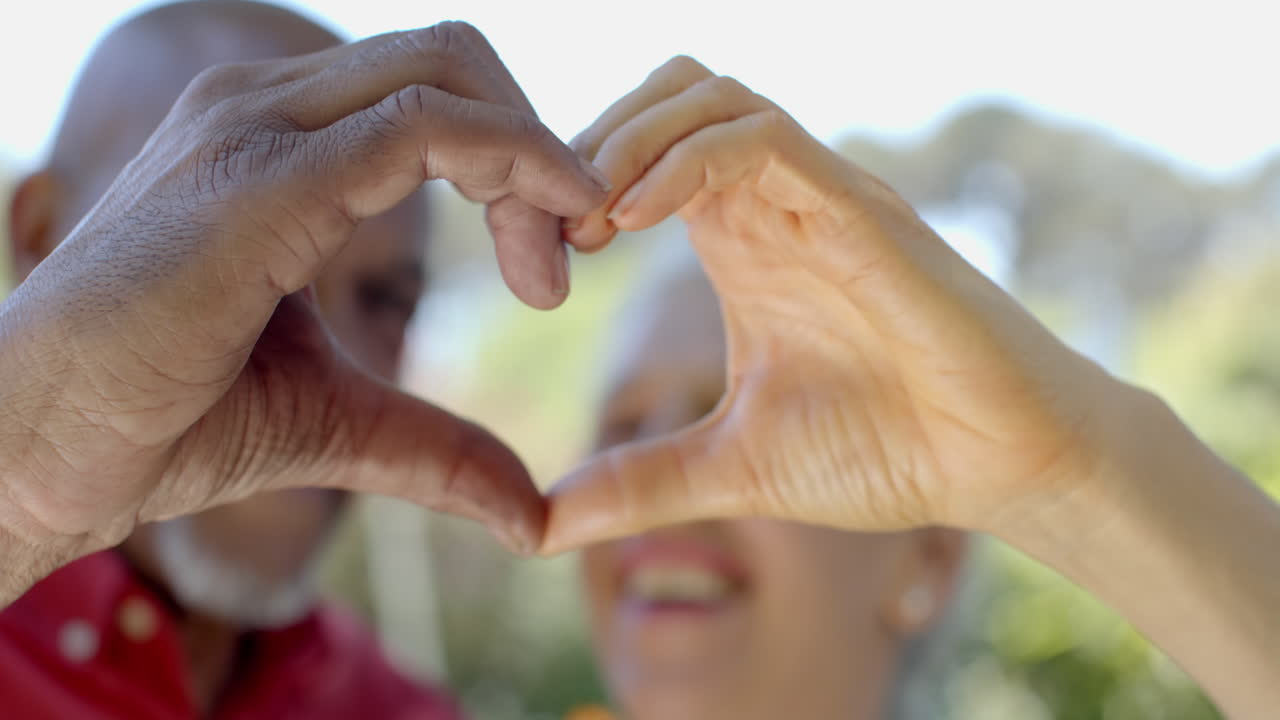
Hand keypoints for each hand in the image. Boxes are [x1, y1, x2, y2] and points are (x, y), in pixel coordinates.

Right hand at [0, 23, 607, 594]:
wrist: (38, 452)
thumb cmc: (164, 422)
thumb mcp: (336, 422)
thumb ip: (435, 447)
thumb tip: (531, 513)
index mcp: (281, 144)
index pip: (434, 95)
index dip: (516, 160)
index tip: (551, 263)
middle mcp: (266, 111)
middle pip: (454, 59)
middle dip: (536, 147)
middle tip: (559, 264)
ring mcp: (256, 130)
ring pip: (449, 73)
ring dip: (534, 159)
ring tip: (548, 274)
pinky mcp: (261, 178)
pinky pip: (423, 128)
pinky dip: (512, 164)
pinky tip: (544, 246)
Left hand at [544, 56, 1124, 550]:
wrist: (1001, 467)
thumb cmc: (888, 451)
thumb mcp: (734, 469)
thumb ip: (641, 484)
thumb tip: (542, 526)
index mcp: (744, 242)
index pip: (647, 152)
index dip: (577, 183)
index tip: (541, 256)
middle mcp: (778, 205)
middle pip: (670, 94)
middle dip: (592, 140)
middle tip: (553, 225)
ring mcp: (821, 199)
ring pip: (710, 96)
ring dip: (629, 139)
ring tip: (588, 223)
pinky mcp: (862, 212)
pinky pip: (761, 140)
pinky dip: (684, 161)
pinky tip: (633, 222)